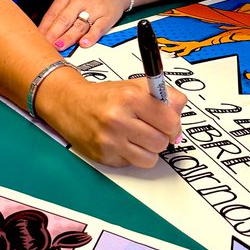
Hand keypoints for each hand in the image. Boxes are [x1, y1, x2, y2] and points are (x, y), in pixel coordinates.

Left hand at [37, 0, 131, 50]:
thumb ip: (57, 11)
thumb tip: (38, 26)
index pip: (53, 13)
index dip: (44, 27)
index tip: (37, 39)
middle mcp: (80, 0)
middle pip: (64, 20)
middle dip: (53, 34)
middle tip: (46, 45)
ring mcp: (94, 9)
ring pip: (79, 25)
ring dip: (68, 37)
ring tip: (59, 46)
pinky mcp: (107, 17)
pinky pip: (98, 28)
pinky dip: (91, 37)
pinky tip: (84, 43)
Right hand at [38, 73, 184, 168]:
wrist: (70, 104)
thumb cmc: (105, 96)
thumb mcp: (135, 85)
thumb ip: (164, 96)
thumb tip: (179, 118)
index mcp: (130, 97)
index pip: (170, 121)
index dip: (174, 124)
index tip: (169, 123)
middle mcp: (118, 119)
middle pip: (161, 142)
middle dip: (161, 137)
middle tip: (152, 129)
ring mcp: (110, 141)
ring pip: (150, 159)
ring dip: (149, 150)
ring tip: (139, 138)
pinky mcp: (104, 156)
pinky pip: (133, 164)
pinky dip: (133, 156)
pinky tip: (123, 142)